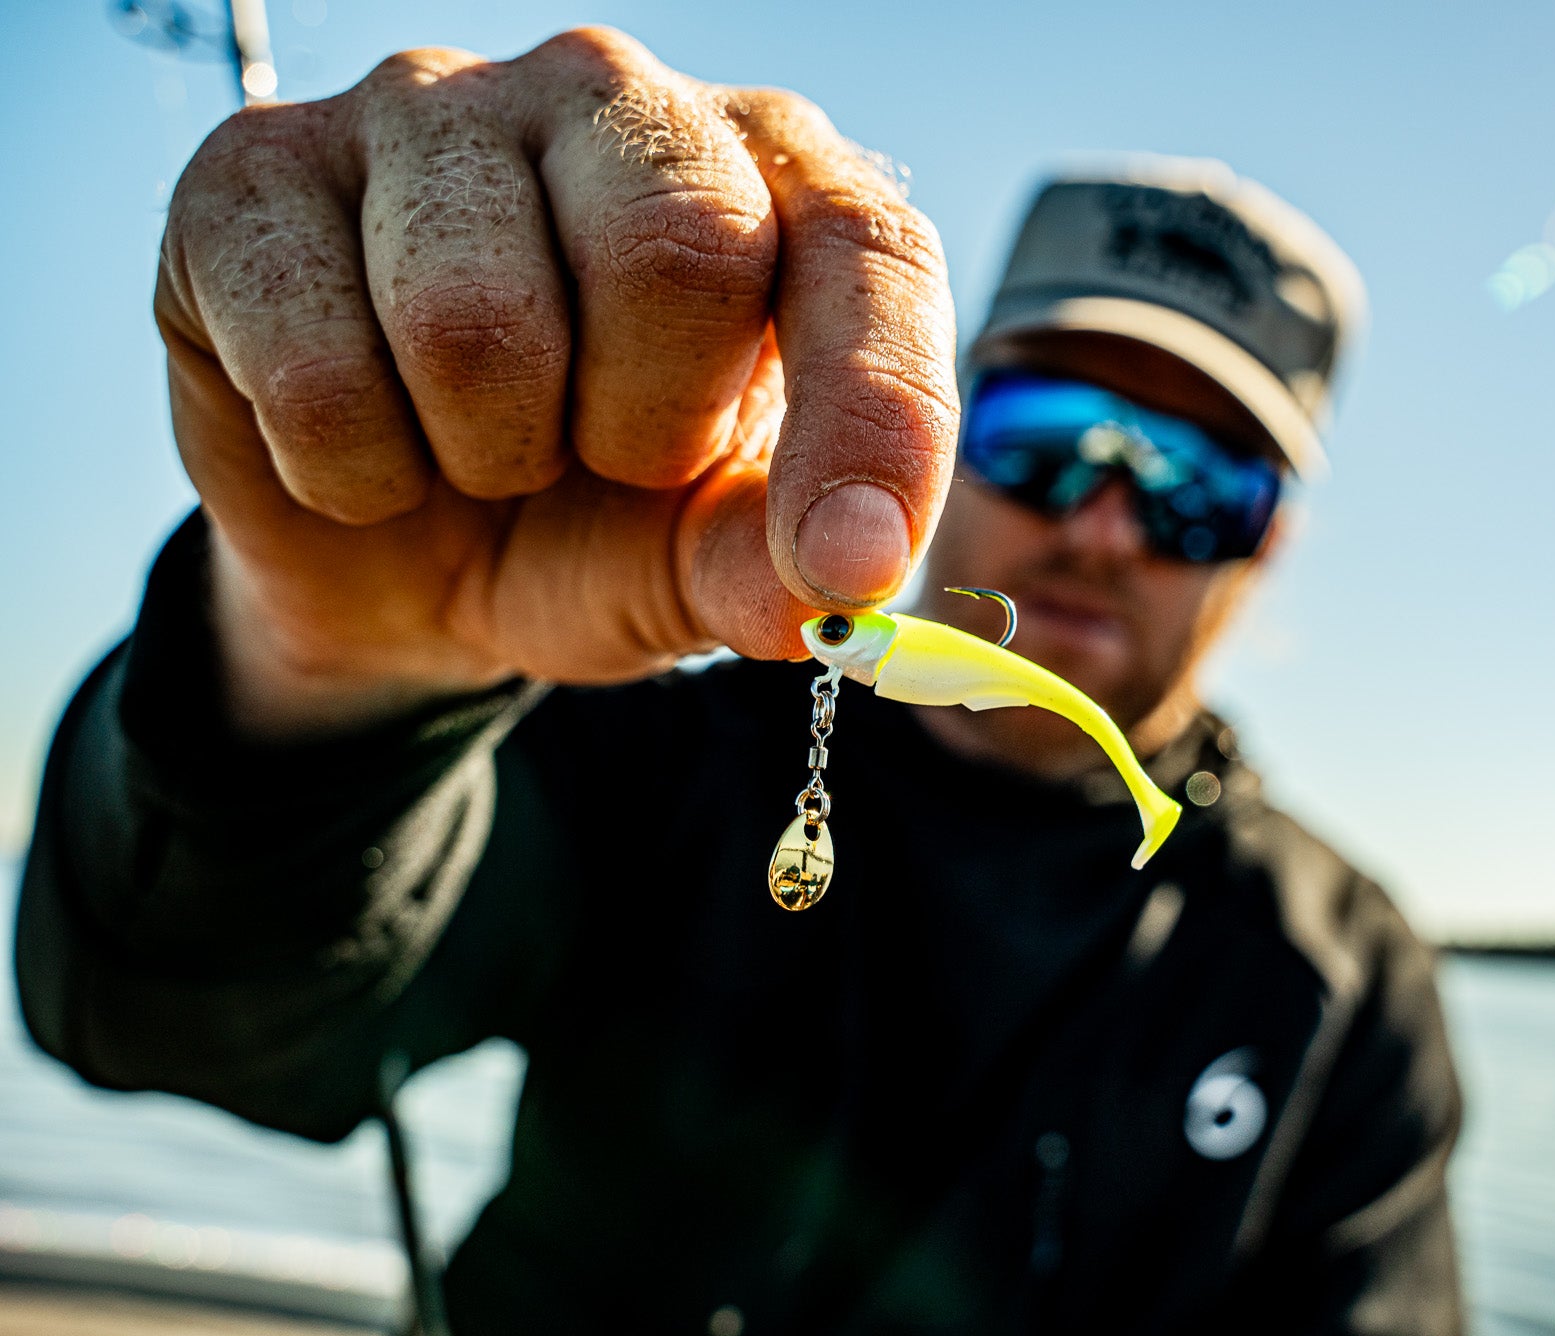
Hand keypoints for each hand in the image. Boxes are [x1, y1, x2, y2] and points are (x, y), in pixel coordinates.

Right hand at [154, 28, 956, 734]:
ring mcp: (425, 108)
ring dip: (486, 454)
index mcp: (766, 171)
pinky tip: (368, 440)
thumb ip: (774, 564)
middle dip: (644, 427)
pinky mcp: (255, 173)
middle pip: (677, 247)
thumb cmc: (590, 522)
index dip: (872, 416)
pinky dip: (353, 471)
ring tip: (482, 447)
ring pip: (475, 319)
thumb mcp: (702, 560)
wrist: (396, 559)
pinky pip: (316, 369)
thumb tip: (836, 591)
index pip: (864, 248)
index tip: (851, 563)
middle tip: (605, 461)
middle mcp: (608, 97)